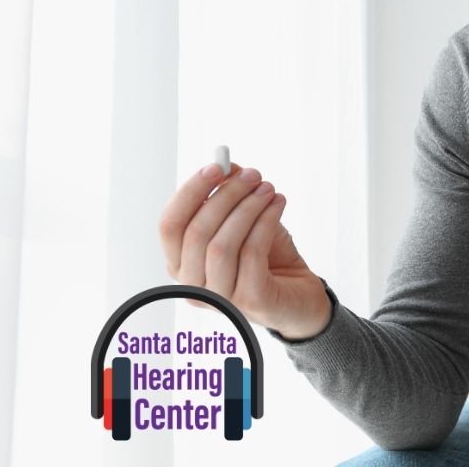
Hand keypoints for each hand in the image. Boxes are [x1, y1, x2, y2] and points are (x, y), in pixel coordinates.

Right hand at [159, 161, 331, 340]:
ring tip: (268, 189)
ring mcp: (220, 298)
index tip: (217, 166)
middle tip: (253, 174)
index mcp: (181, 264)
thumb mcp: (244, 222)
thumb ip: (228, 195)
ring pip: (221, 245)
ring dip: (248, 208)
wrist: (299, 296)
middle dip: (226, 195)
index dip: (190, 193)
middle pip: (196, 232)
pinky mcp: (250, 302)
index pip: (170, 225)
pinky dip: (265, 222)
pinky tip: (278, 204)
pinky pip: (251, 254)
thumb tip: (227, 166)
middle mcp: (193, 285)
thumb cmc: (266, 258)